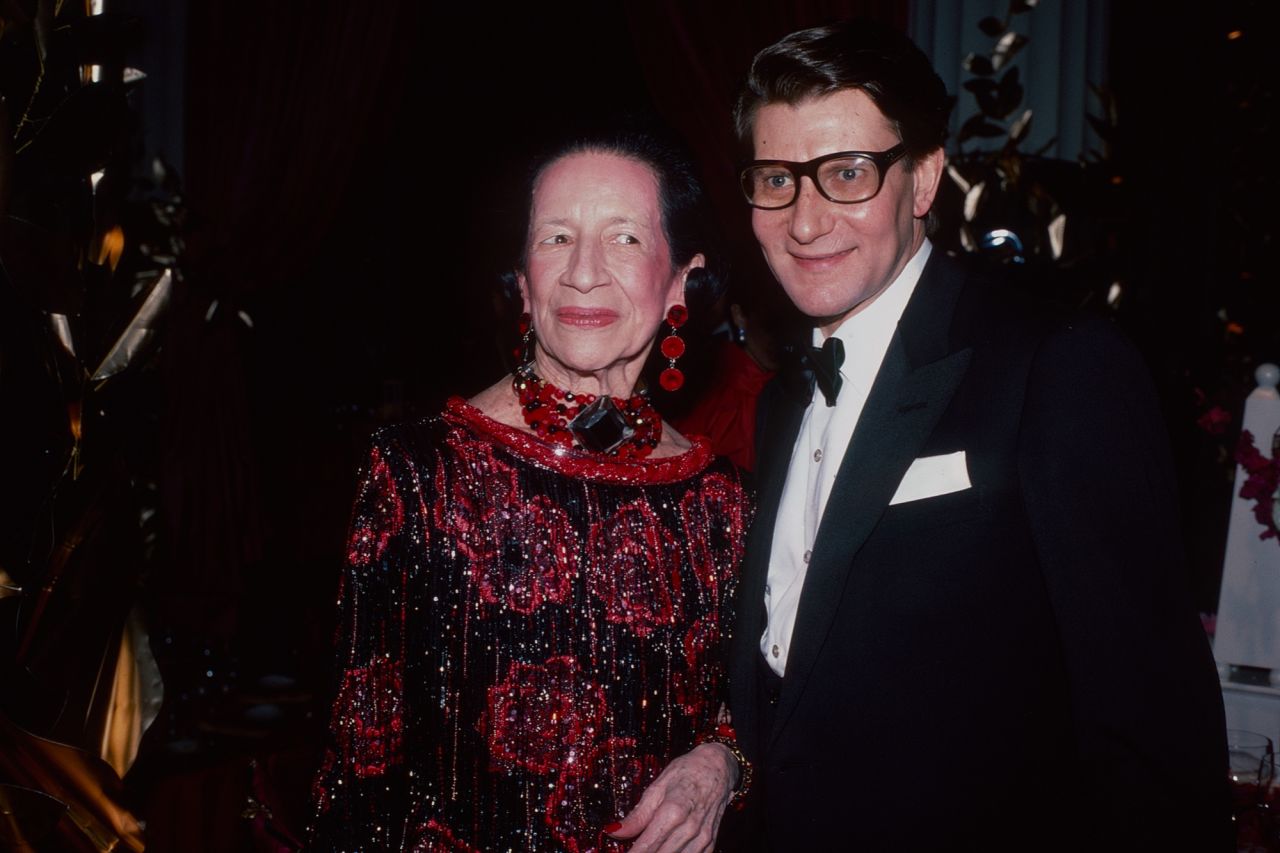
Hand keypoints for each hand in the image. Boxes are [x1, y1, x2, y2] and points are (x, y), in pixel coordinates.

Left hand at [605, 742, 736, 852]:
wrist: (719, 767)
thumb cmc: (686, 772)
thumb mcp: (657, 787)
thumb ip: (637, 815)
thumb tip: (613, 832)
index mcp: (673, 811)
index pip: (647, 846)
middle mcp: (690, 828)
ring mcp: (702, 837)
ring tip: (647, 851)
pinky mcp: (710, 843)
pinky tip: (665, 851)